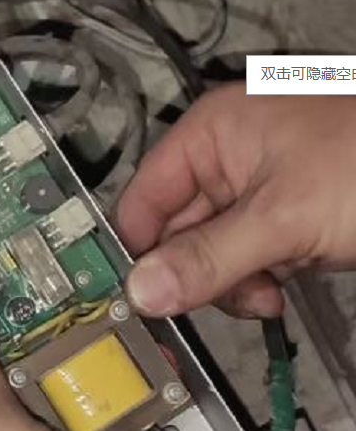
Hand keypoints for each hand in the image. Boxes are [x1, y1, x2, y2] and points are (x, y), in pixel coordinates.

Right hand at [117, 83, 355, 317]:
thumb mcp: (283, 219)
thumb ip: (208, 259)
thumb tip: (142, 291)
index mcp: (210, 133)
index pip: (144, 199)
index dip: (141, 249)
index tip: (141, 297)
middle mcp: (224, 156)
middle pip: (177, 230)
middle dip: (203, 270)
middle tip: (235, 292)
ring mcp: (256, 185)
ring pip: (211, 249)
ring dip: (236, 279)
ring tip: (273, 285)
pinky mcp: (283, 211)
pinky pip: (246, 253)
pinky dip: (261, 275)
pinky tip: (289, 277)